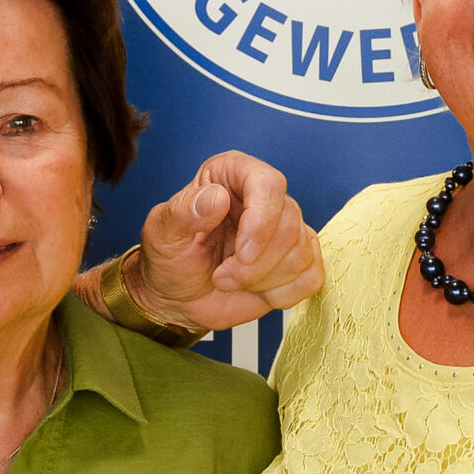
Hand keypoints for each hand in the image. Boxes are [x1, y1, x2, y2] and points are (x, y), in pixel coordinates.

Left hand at [132, 151, 322, 332]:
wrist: (177, 298)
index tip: (242, 254)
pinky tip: (256, 290)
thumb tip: (216, 198)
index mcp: (232, 175)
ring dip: (262, 280)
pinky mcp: (298, 260)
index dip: (261, 221)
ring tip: (230, 281)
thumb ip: (183, 212)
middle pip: (289, 224)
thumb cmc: (169, 259)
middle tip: (222, 276)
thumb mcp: (162, 233)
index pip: (268, 183)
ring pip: (301, 254)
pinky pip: (311, 277)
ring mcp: (284, 229)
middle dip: (255, 264)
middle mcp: (263, 198)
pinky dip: (283, 293)